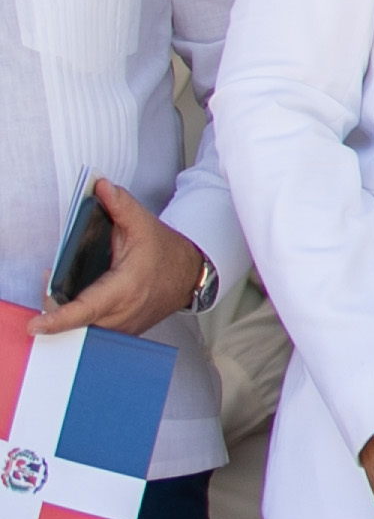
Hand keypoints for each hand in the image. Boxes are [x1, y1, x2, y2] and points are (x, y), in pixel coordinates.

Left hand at [30, 179, 207, 338]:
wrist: (190, 275)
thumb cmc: (166, 252)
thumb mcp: (143, 225)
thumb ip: (120, 205)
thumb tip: (101, 186)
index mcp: (126, 288)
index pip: (86, 309)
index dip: (59, 319)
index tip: (38, 325)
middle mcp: (123, 313)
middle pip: (74, 322)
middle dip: (54, 305)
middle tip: (52, 278)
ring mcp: (122, 327)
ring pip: (81, 330)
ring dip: (65, 314)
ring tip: (63, 291)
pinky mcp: (121, 332)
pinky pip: (91, 332)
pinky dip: (79, 320)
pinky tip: (79, 302)